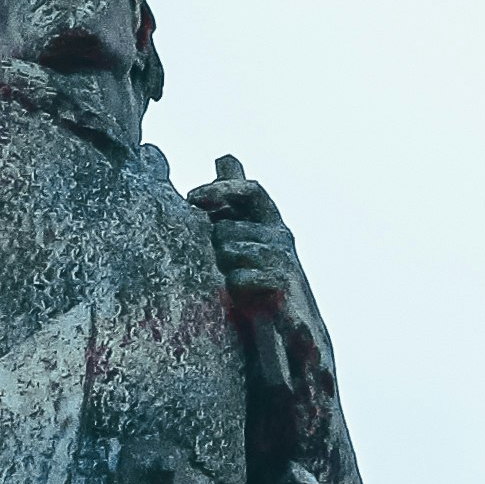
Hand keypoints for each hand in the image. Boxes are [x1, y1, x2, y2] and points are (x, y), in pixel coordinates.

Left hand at [190, 157, 312, 327]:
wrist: (293, 326)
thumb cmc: (260, 280)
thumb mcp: (245, 237)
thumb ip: (234, 202)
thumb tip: (225, 157)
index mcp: (270, 221)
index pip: (249, 190)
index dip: (220, 188)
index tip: (191, 198)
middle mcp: (280, 234)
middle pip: (226, 227)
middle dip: (215, 246)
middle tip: (222, 264)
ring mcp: (283, 257)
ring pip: (229, 251)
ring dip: (224, 267)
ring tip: (234, 280)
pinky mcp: (283, 282)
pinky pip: (239, 276)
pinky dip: (234, 285)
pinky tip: (240, 294)